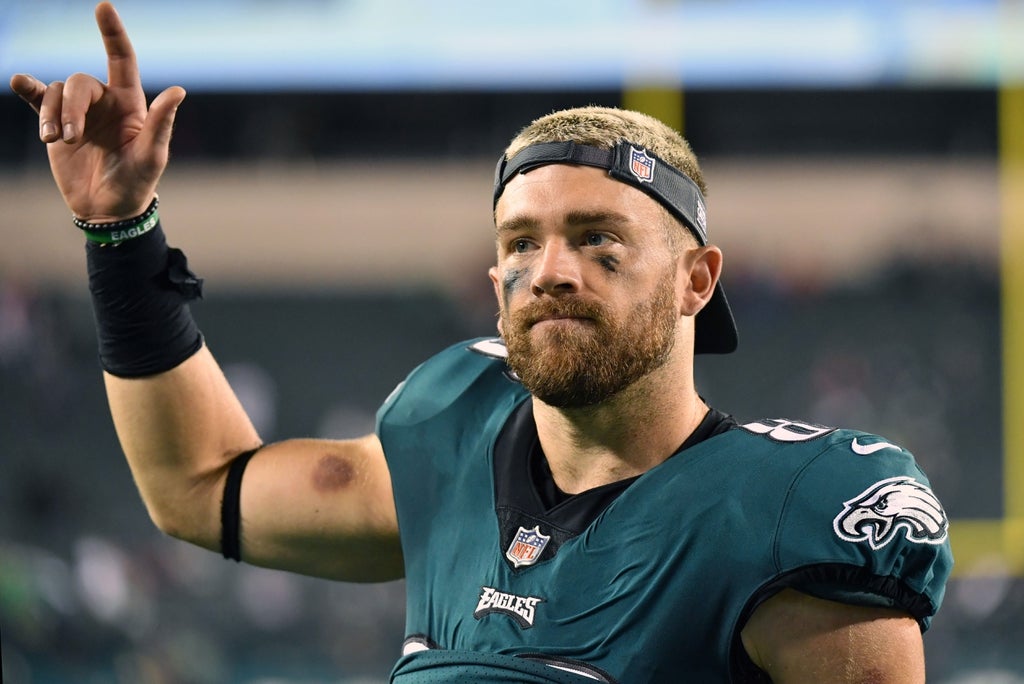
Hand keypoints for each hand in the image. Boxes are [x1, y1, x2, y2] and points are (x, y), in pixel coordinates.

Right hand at [9, 2, 185, 221]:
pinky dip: (29, 90)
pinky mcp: (57, 126)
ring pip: (57, 93)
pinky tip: (19, 82)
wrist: (109, 209)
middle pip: (79, 83)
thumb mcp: (152, 155)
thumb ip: (161, 122)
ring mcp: (79, 113)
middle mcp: (104, 102)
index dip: (113, 33)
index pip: (122, 60)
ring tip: (54, 141)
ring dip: (52, 114)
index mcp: (130, 103)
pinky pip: (40, 100)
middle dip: (71, 108)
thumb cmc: (138, 182)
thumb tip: (179, 90)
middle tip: (69, 139)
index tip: (103, 7)